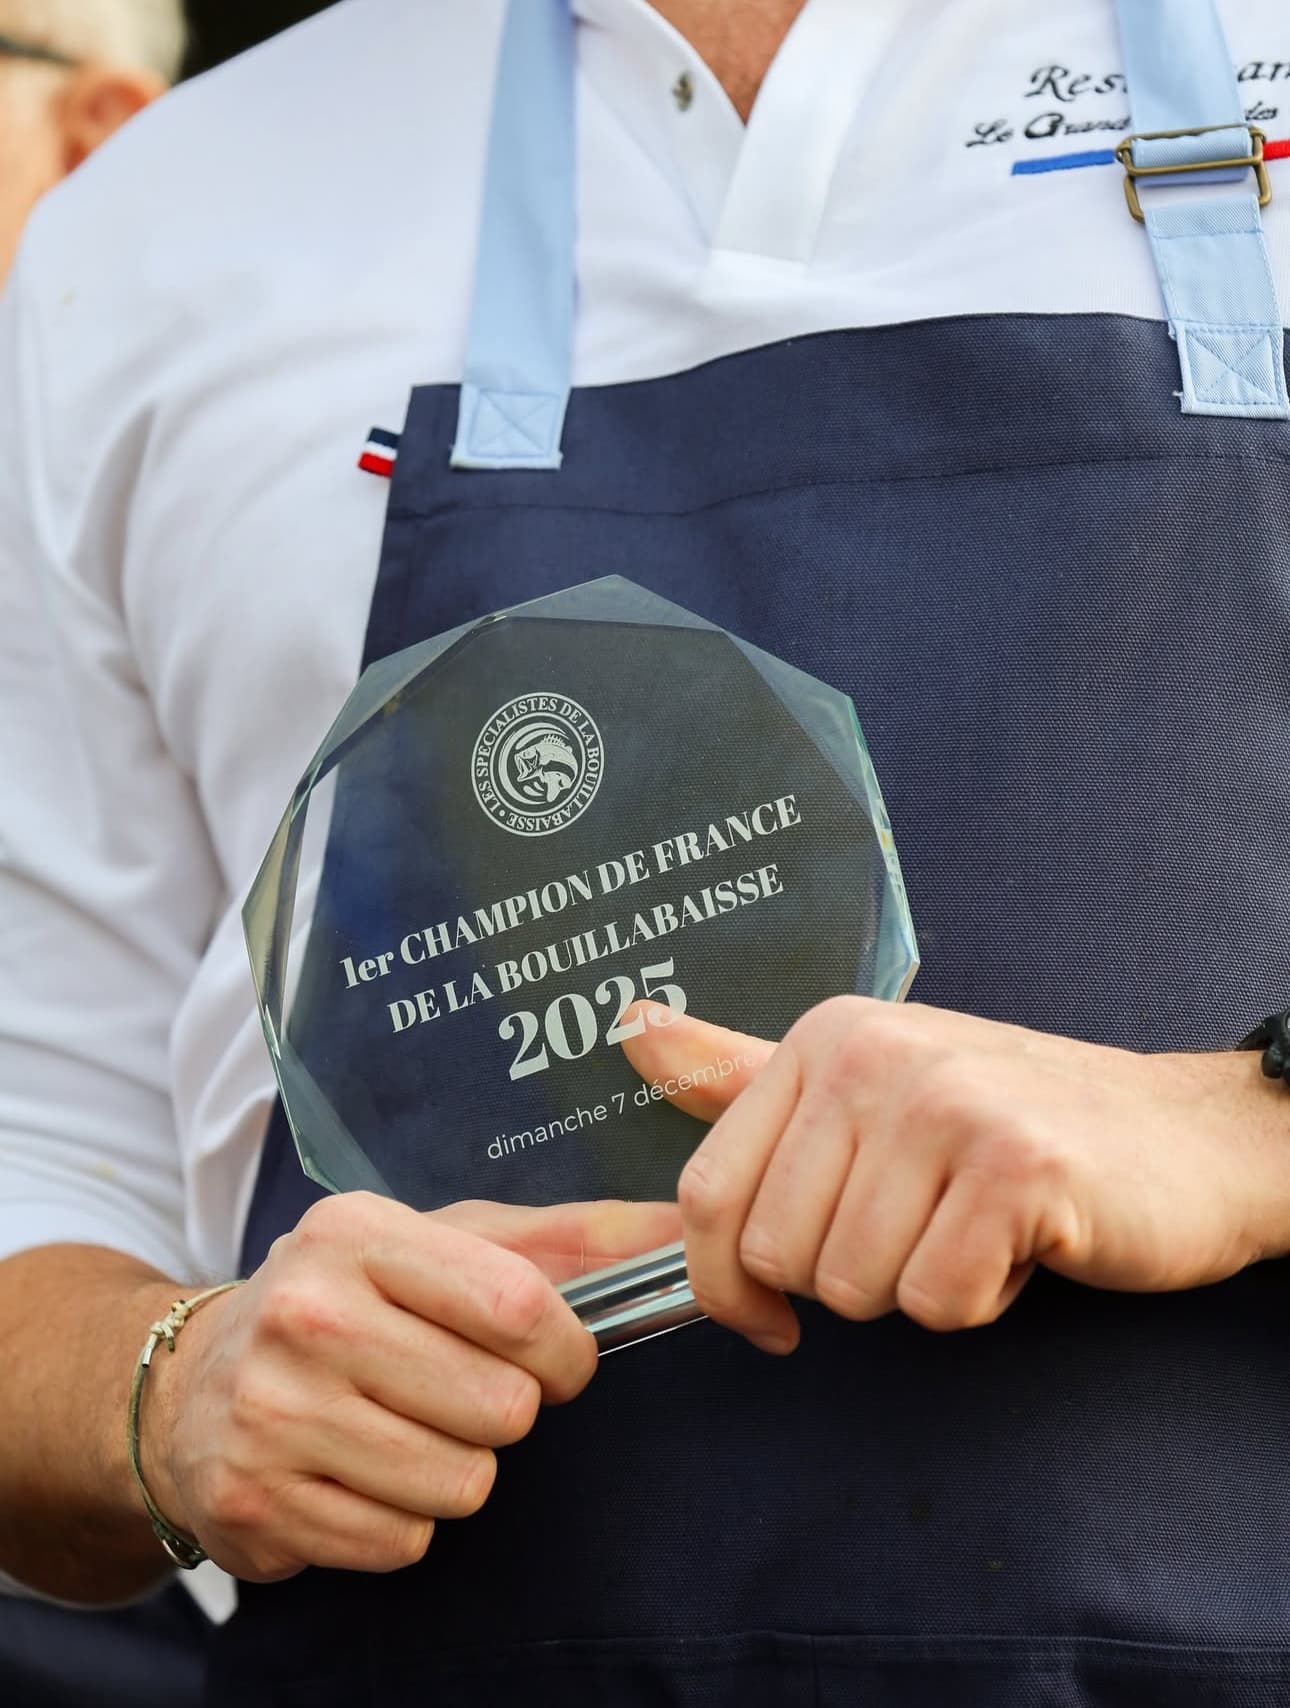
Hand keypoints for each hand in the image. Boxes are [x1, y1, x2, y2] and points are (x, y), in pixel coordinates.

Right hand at [143, 1194, 678, 1580]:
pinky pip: (403, 1541)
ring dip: (458, 1469)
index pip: (517, 1304)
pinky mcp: (254, 1500)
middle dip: (506, 1413)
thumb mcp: (443, 1244)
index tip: (557, 1361)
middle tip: (463, 1395)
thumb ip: (566, 1238)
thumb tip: (678, 1230)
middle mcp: (305, 1312)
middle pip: (500, 1408)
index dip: (565, 1350)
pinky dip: (404, 1520)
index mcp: (357, 1232)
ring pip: (461, 1484)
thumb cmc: (349, 1303)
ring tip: (408, 1430)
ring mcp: (271, 1410)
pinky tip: (362, 1474)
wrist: (188, 1388)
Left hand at [621, 997, 1289, 1351]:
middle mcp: (874, 1053)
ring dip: (918, 1287)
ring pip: (852, 1287)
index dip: (727, 1285)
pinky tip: (1019, 1244)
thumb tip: (629, 1024)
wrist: (1183, 1140)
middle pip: (779, 1255)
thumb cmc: (1008, 1129)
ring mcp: (945, 1101)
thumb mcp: (865, 1085)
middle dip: (849, 1279)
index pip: (709, 1198)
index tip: (771, 1315)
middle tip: (925, 1228)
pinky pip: (937, 1302)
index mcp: (823, 1038)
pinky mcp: (1014, 1164)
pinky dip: (980, 1300)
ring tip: (973, 1225)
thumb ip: (741, 1070)